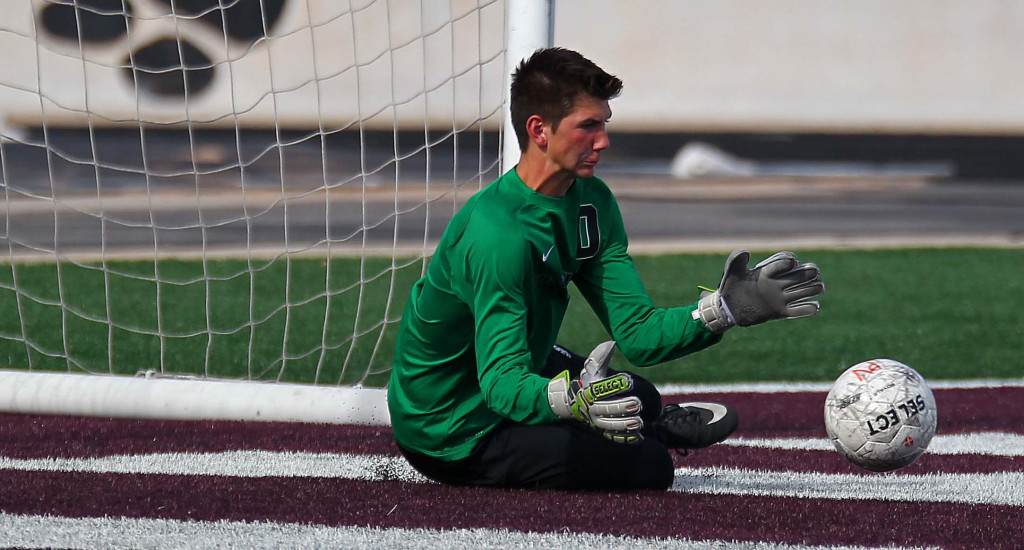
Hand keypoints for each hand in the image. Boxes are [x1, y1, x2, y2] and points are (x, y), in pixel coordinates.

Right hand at [546, 341, 642, 443]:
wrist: (572, 404)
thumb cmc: (588, 383)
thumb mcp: (591, 369)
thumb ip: (601, 356)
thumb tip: (612, 342)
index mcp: (590, 391)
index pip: (602, 388)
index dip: (615, 385)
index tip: (629, 380)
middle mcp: (592, 408)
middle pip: (606, 409)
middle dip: (621, 407)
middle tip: (637, 403)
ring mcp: (597, 422)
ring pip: (610, 426)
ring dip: (625, 425)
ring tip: (639, 422)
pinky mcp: (603, 432)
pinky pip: (614, 438)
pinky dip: (626, 439)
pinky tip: (639, 437)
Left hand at [693, 250, 823, 333]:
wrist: (728, 309)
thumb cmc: (730, 288)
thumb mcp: (731, 274)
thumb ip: (736, 261)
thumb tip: (746, 252)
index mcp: (767, 272)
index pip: (783, 262)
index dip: (789, 261)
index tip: (792, 262)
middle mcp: (777, 283)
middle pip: (799, 275)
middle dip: (808, 273)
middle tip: (813, 272)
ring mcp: (780, 298)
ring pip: (804, 290)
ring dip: (813, 288)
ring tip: (818, 287)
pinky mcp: (780, 313)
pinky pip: (799, 311)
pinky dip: (808, 309)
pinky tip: (814, 306)